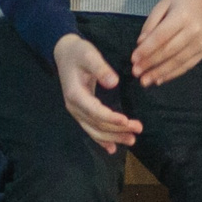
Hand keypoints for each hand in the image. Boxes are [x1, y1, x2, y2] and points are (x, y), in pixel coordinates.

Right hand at [55, 35, 140, 153]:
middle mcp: (74, 107)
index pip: (95, 111)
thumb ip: (100, 68)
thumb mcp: (88, 54)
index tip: (127, 121)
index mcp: (75, 94)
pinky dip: (101, 140)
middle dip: (117, 130)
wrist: (64, 53)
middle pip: (96, 124)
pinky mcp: (80, 112)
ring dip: (113, 137)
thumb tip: (113, 82)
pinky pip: (90, 129)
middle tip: (138, 129)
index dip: (111, 118)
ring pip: (94, 130)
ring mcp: (76, 111)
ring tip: (132, 139)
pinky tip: (112, 148)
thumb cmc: (78, 52)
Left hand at [132, 0, 201, 87]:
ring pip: (178, 61)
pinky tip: (159, 79)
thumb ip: (150, 25)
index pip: (161, 36)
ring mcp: (201, 42)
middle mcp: (194, 30)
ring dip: (160, 73)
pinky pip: (186, 66)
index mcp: (182, 15)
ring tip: (145, 81)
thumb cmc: (177, 3)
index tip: (133, 59)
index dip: (146, 49)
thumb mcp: (161, 7)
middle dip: (150, 63)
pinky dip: (172, 74)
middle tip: (136, 73)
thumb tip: (140, 45)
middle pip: (169, 51)